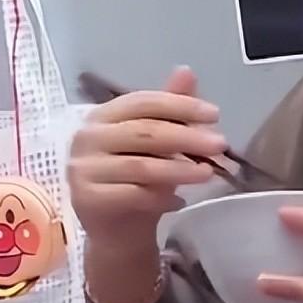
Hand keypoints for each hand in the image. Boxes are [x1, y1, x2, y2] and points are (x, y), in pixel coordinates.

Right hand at [69, 66, 227, 250]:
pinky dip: (161, 197)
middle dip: (187, 137)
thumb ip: (169, 110)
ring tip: (207, 173)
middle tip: (219, 144)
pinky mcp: (87, 199)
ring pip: (141, 165)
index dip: (180, 105)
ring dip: (180, 169)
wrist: (115, 231)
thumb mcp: (156, 143)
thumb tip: (186, 71)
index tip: (215, 114)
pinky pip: (133, 195)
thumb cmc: (135, 180)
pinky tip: (179, 200)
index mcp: (101, 116)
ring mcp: (83, 169)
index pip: (143, 101)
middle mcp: (86, 138)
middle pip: (144, 132)